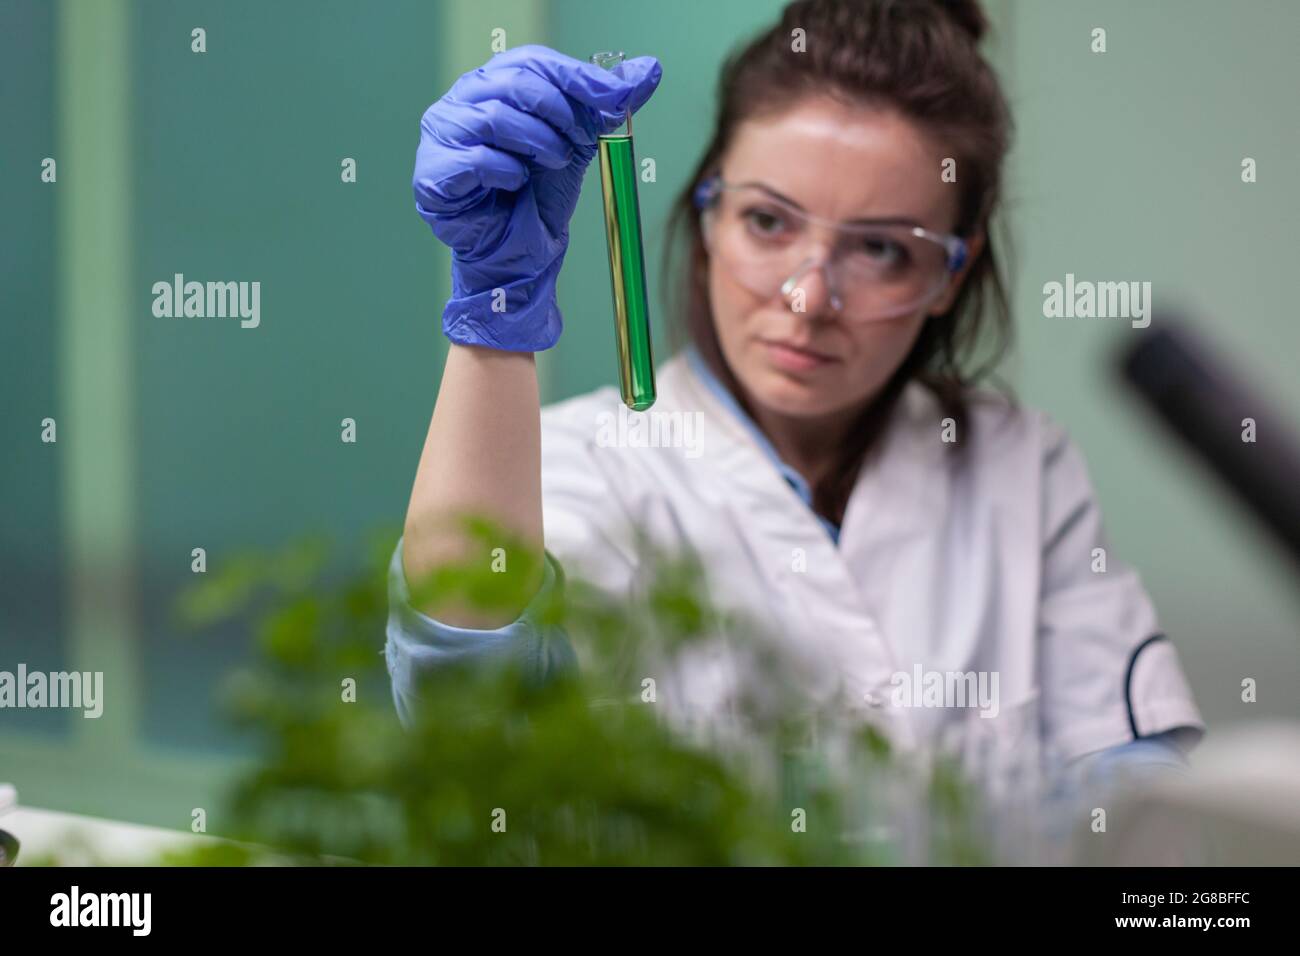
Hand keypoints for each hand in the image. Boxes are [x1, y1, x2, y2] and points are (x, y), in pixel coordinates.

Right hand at [413, 45, 661, 350]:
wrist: (518, 252)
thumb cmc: (538, 192)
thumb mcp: (581, 141)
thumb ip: (609, 104)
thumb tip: (651, 69)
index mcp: (495, 81)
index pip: (534, 60)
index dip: (577, 76)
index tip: (617, 97)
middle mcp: (463, 98)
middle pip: (514, 82)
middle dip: (559, 112)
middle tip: (580, 141)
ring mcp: (442, 133)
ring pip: (494, 117)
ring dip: (538, 143)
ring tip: (554, 162)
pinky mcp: (433, 172)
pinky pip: (474, 159)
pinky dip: (507, 171)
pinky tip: (518, 184)